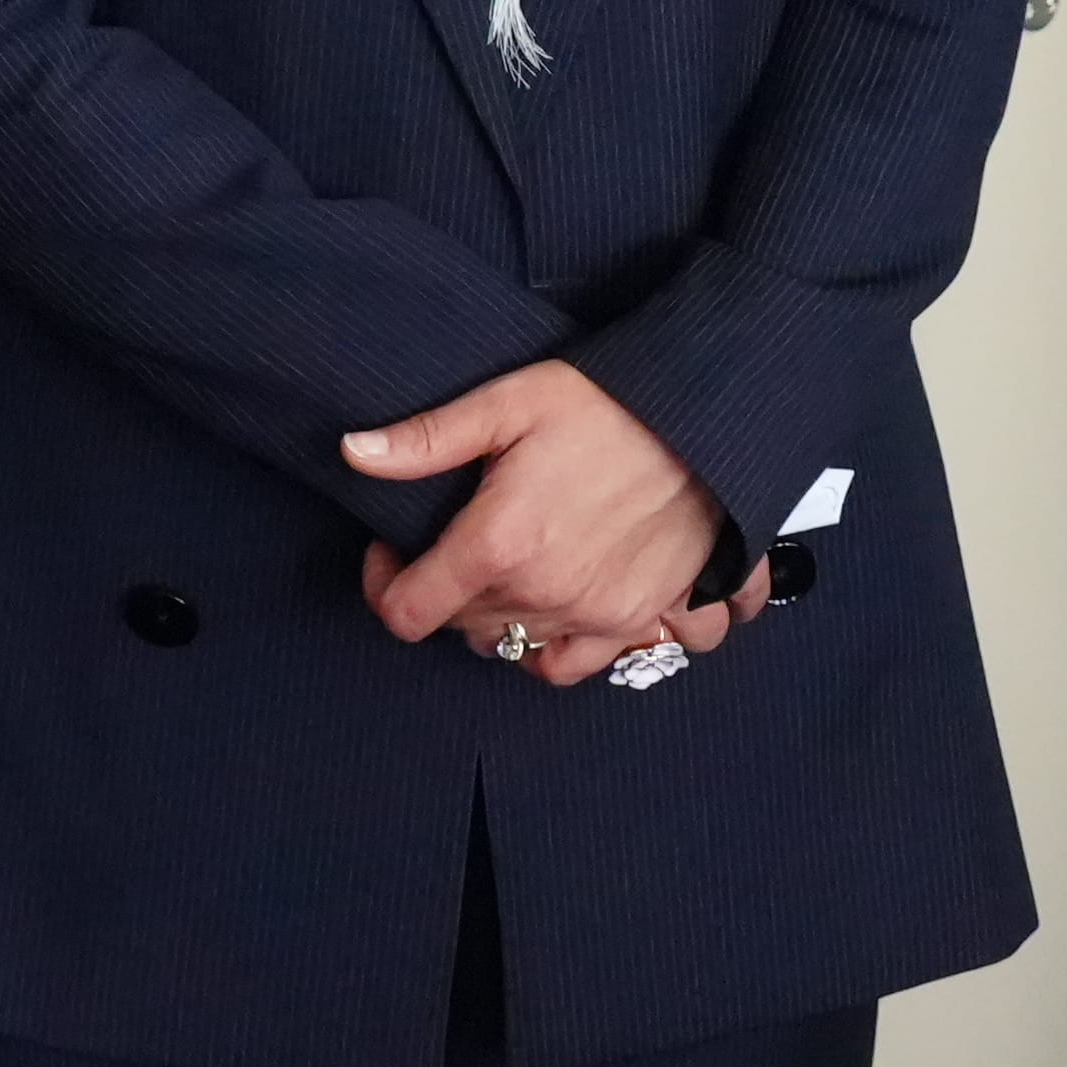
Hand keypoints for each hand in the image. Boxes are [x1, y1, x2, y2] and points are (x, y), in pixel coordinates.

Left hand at [348, 363, 739, 686]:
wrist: (712, 418)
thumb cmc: (612, 402)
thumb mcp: (509, 402)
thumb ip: (426, 439)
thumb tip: (353, 453)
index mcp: (499, 545)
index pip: (407, 612)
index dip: (384, 585)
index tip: (393, 553)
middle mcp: (546, 594)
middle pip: (461, 628)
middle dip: (445, 591)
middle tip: (458, 542)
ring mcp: (598, 615)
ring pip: (516, 648)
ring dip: (501, 619)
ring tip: (509, 572)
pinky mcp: (645, 617)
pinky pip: (587, 665)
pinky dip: (565, 648)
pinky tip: (562, 609)